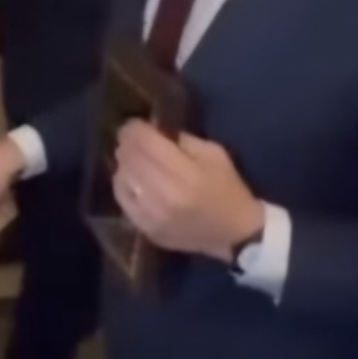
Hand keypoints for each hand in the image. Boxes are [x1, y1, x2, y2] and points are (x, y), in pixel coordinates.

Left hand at [111, 121, 263, 261]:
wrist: (235, 233)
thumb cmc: (227, 189)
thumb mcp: (214, 154)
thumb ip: (181, 140)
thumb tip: (153, 132)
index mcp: (187, 175)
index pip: (145, 143)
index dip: (134, 129)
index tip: (135, 125)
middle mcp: (165, 196)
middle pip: (130, 159)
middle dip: (128, 144)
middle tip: (131, 139)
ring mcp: (153, 216)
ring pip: (122, 178)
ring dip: (125, 164)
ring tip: (134, 159)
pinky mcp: (146, 229)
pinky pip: (123, 200)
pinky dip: (124, 185)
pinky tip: (133, 180)